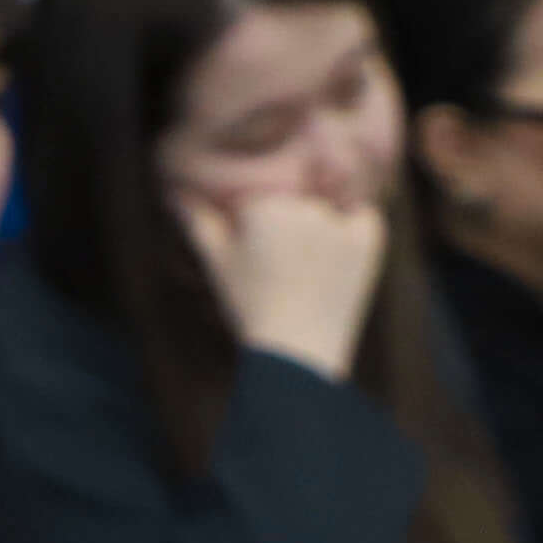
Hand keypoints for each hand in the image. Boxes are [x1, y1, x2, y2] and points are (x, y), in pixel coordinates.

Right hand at [185, 181, 393, 380]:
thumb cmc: (250, 305)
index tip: (257, 258)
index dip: (255, 226)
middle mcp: (303, 206)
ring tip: (307, 266)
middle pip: (294, 198)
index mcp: (262, 205)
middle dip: (288, 223)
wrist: (299, 350)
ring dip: (320, 222)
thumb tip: (174, 192)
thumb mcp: (216, 262)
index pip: (259, 198)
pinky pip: (364, 216)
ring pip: (328, 204)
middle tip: (283, 267)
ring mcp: (339, 221)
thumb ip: (197, 221)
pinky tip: (337, 256)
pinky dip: (354, 228)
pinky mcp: (368, 238)